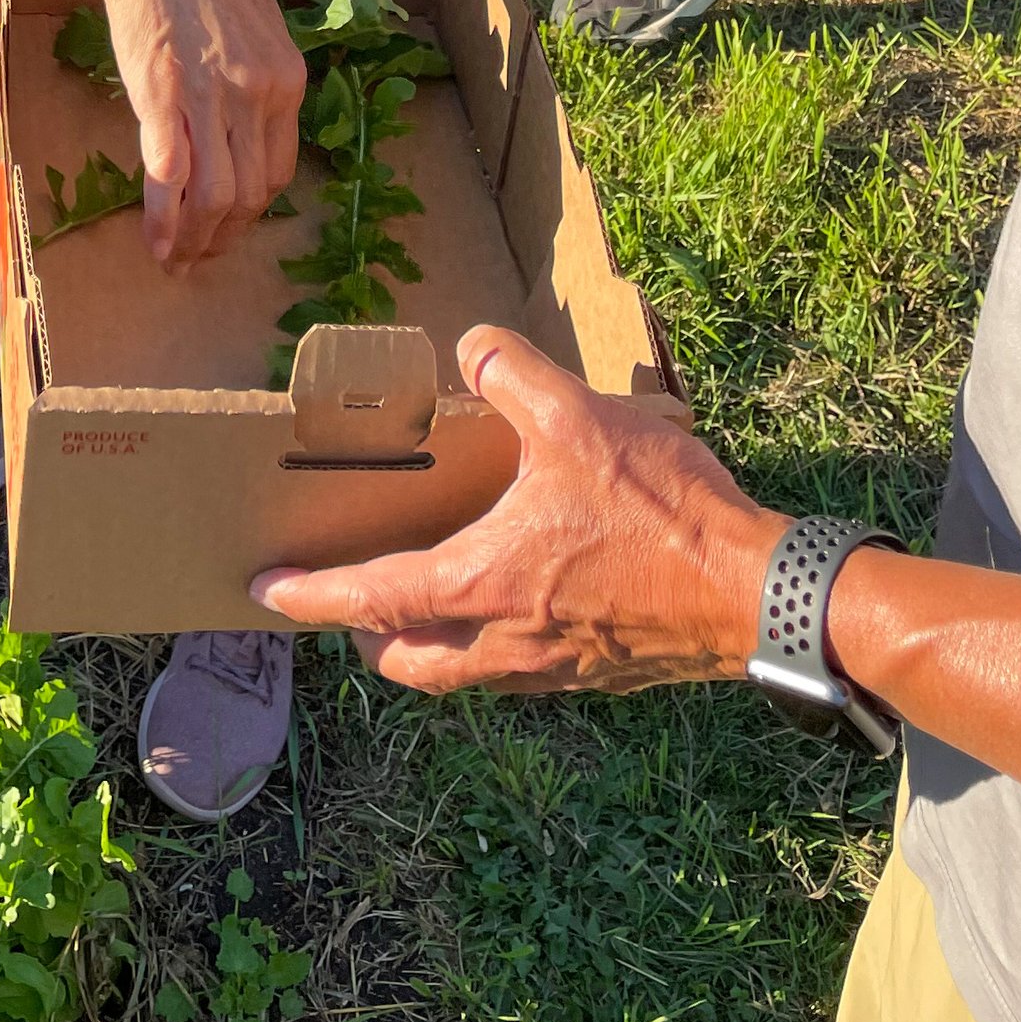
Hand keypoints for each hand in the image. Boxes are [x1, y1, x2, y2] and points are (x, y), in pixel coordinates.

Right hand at [95, 0, 305, 270]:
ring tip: (175, 260)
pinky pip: (169, 175)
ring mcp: (210, 98)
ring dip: (193, 239)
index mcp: (287, 82)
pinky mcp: (161, 95)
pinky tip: (154, 239)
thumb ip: (260, 84)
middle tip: (199, 259)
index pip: (277, 171)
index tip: (230, 228)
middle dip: (222, 238)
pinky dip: (162, 217)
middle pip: (247, 195)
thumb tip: (243, 133)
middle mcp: (258, 96)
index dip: (251, 212)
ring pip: (212, 196)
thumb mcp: (259, 30)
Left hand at [252, 325, 778, 693]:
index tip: (265, 590)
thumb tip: (473, 348)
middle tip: (347, 603)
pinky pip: (518, 670)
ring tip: (425, 600)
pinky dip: (490, 644)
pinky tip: (516, 600)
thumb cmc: (661, 511)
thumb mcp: (578, 418)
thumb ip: (514, 376)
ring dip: (429, 645)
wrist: (755, 594)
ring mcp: (553, 667)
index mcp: (482, 581)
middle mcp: (505, 639)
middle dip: (368, 637)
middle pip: (410, 661)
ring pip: (464, 673)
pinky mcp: (598, 673)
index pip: (372, 597)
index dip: (313, 594)